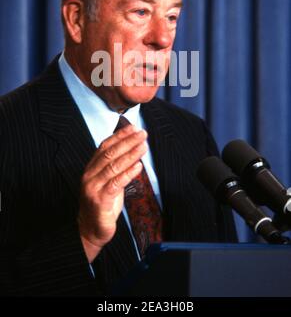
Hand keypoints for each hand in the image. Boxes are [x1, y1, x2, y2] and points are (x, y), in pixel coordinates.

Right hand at [78, 123, 146, 261]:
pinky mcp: (99, 200)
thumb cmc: (103, 204)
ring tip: (143, 146)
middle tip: (142, 134)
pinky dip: (128, 173)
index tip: (133, 128)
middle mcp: (89, 175)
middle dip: (128, 142)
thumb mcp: (109, 182)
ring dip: (131, 154)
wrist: (91, 230)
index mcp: (91, 168)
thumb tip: (132, 150)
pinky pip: (116, 183)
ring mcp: (93, 187)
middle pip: (110, 153)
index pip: (104, 146)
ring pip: (113, 166)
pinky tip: (138, 166)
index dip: (119, 136)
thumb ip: (116, 167)